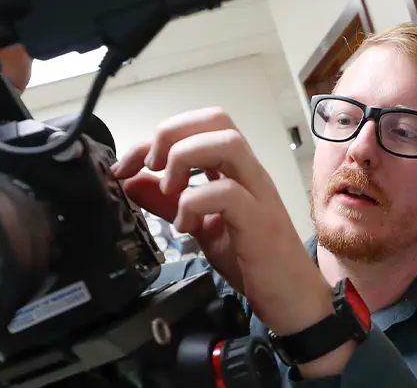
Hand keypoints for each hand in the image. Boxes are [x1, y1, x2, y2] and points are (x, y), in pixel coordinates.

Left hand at [111, 108, 334, 335]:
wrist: (291, 298)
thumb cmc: (252, 261)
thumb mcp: (199, 227)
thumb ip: (167, 203)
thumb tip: (132, 182)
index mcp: (234, 170)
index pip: (198, 127)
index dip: (154, 138)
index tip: (126, 166)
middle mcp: (248, 173)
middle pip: (216, 119)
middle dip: (172, 133)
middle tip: (151, 167)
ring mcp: (258, 193)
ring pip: (227, 143)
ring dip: (185, 158)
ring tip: (170, 189)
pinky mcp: (260, 221)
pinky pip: (228, 193)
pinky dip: (195, 203)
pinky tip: (185, 226)